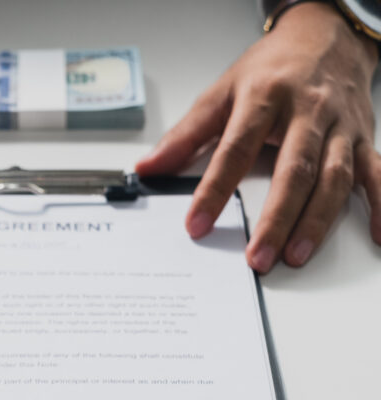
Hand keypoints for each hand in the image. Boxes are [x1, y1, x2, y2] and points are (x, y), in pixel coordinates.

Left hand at [138, 2, 380, 271]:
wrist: (326, 35)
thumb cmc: (271, 69)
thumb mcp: (221, 92)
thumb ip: (185, 135)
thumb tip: (148, 167)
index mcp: (265, 98)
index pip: (235, 149)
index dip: (214, 190)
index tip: (196, 224)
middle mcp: (307, 112)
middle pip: (294, 170)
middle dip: (276, 218)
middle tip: (257, 256)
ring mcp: (340, 127)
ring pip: (334, 178)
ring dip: (316, 221)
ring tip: (294, 255)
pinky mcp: (365, 137)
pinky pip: (377, 174)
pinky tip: (376, 236)